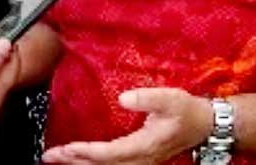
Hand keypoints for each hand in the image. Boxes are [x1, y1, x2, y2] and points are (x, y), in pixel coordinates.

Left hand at [41, 88, 213, 164]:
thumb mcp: (171, 98)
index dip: (85, 152)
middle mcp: (140, 159)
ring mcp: (140, 162)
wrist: (204, 125)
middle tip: (50, 156)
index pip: (108, 153)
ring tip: (59, 158)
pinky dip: (93, 163)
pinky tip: (82, 158)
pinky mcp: (139, 160)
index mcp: (144, 146)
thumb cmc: (187, 111)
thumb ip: (147, 98)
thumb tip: (123, 97)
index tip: (66, 148)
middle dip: (75, 161)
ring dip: (81, 164)